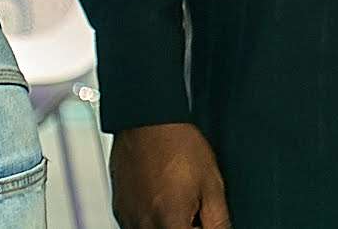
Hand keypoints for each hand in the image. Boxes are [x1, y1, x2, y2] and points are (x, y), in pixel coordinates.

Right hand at [111, 123, 230, 228]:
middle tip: (193, 212)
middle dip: (184, 227)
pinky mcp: (119, 209)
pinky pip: (135, 226)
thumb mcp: (212, 184)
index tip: (203, 221)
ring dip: (167, 225)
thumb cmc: (177, 144)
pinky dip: (150, 220)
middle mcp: (144, 225)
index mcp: (170, 222)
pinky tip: (161, 199)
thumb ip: (217, 220)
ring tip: (176, 202)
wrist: (147, 119)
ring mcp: (128, 218)